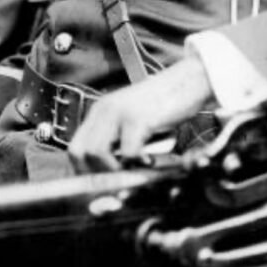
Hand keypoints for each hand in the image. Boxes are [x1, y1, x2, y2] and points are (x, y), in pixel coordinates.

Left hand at [68, 56, 212, 172]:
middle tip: (117, 184)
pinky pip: (127, 153)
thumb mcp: (136, 122)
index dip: (83, 172)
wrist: (190, 80)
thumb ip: (121, 142)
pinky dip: (137, 164)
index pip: (75, 149)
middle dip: (94, 175)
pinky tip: (150, 161)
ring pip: (96, 153)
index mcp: (100, 112)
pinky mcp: (138, 118)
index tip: (100, 187)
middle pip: (78, 152)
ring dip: (114, 171)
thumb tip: (114, 175)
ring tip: (133, 172)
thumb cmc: (167, 104)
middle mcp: (104, 110)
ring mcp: (119, 113)